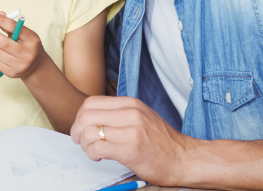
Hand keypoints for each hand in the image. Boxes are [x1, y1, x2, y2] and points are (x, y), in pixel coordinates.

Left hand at [0, 11, 48, 79]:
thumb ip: (10, 26)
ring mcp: (20, 65)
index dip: (2, 21)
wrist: (37, 67)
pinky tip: (0, 53)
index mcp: (32, 40)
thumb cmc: (27, 46)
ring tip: (0, 45)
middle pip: (3, 43)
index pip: (15, 28)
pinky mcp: (12, 73)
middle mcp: (28, 54)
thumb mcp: (24, 34)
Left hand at [70, 95, 197, 184]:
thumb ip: (119, 113)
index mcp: (131, 104)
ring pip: (89, 132)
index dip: (79, 116)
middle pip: (87, 116)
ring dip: (84, 144)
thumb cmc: (162, 141)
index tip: (80, 127)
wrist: (185, 159)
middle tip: (79, 140)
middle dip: (76, 130)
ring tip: (92, 150)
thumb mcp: (141, 116)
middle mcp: (130, 114)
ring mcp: (131, 131)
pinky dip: (92, 153)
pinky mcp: (131, 150)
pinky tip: (98, 156)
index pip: (91, 103)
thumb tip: (91, 117)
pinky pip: (98, 147)